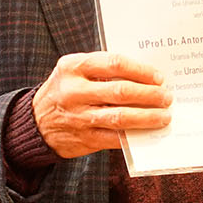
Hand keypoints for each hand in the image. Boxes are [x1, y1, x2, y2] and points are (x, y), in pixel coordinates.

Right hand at [32, 51, 170, 157]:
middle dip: (149, 95)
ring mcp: (78, 116)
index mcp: (73, 66)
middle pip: (121, 91)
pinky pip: (115, 137)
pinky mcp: (84, 138)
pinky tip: (148, 131)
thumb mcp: (74, 72)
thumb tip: (145, 76)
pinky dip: (135, 134)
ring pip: (121, 117)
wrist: (35, 122)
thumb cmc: (65, 91)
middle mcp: (73, 91)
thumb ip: (102, 70)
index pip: (114, 63)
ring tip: (164, 116)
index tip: (158, 77)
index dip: (141, 71)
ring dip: (148, 117)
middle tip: (166, 97)